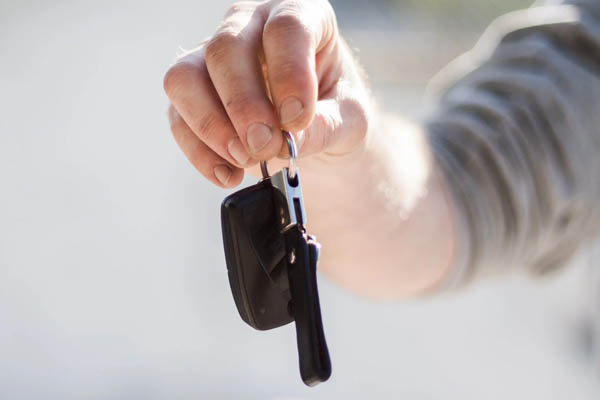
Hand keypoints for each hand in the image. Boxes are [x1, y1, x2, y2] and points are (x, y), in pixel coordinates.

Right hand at [163, 0, 455, 297]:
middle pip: (225, 50)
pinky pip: (177, 118)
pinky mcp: (192, 94)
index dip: (290, 74)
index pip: (286, 28)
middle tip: (266, 146)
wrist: (314, 131)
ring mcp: (212, 57)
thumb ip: (324, 127)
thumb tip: (285, 144)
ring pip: (185, 78)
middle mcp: (249, 26)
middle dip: (244, 106)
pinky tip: (230, 174)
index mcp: (300, 14)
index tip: (297, 119)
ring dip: (212, 126)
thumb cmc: (336, 111)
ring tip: (245, 159)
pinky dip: (200, 152)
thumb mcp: (349, 120)